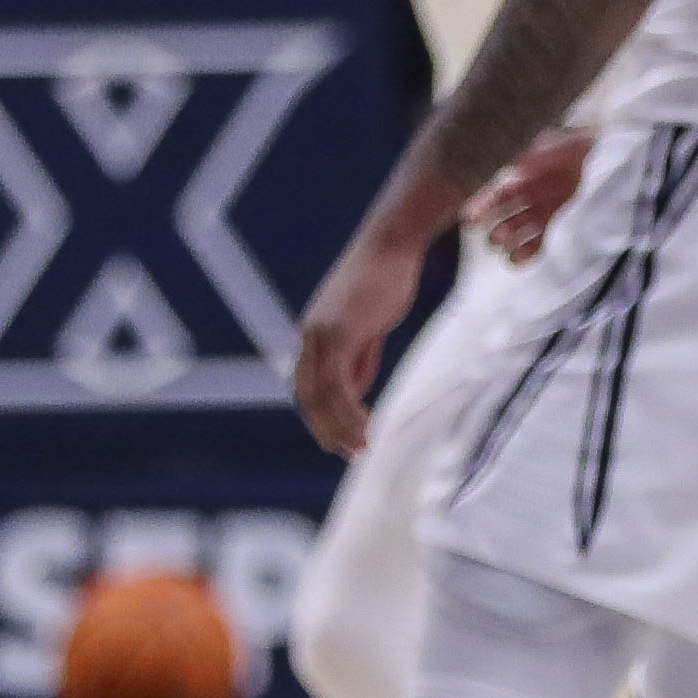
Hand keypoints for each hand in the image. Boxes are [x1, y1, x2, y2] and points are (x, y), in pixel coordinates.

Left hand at [291, 224, 428, 458]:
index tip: (338, 439)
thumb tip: (353, 391)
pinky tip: (367, 424)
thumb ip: (359, 357)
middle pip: (306, 396)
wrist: (391, 244)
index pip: (306, 386)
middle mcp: (309, 336)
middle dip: (325, 429)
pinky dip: (350, 411)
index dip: (319, 416)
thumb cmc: (386, 278)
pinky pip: (338, 385)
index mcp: (313, 334)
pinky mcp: (338, 334)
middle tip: (349, 452)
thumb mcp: (369, 325)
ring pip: (319, 396)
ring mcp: (320, 334)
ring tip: (361, 446)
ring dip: (339, 426)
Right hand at [468, 127, 590, 263]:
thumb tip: (516, 164)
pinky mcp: (556, 223)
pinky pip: (536, 240)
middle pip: (501, 212)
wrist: (608, 156)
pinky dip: (526, 251)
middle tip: (493, 238)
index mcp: (521, 170)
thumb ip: (536, 155)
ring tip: (506, 248)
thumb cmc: (581, 146)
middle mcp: (526, 190)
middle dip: (493, 226)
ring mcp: (540, 208)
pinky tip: (517, 258)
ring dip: (507, 240)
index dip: (480, 205)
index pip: (494, 190)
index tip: (470, 219)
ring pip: (515, 228)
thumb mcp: (557, 145)